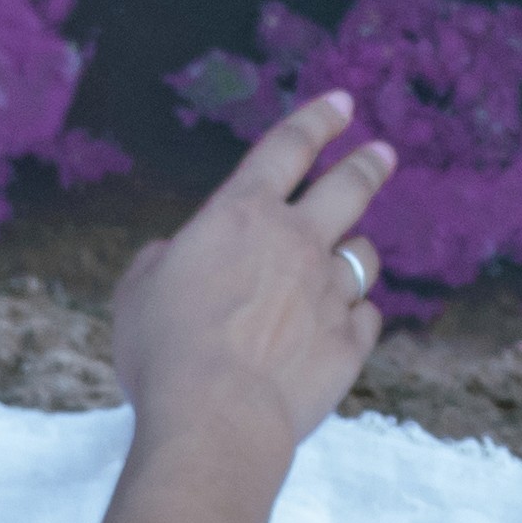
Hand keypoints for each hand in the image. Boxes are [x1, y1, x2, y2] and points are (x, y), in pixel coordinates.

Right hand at [107, 94, 391, 473]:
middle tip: (383, 153)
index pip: (287, 148)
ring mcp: (330, 293)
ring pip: (362, 256)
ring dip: (355, 252)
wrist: (218, 418)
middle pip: (348, 188)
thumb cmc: (166, 353)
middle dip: (368, 164)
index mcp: (241, 216)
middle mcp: (297, 243)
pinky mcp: (349, 345)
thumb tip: (175, 256)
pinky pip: (366, 318)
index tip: (341, 104)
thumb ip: (162, 261)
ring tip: (349, 257)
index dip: (316, 120)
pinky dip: (355, 317)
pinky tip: (344, 326)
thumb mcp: (138, 293)